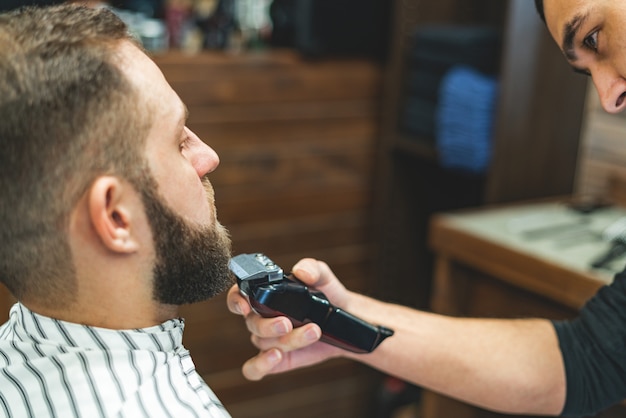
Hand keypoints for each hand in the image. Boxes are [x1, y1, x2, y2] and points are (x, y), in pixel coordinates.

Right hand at [227, 258, 349, 379]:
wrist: (345, 318)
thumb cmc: (328, 293)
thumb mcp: (323, 276)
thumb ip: (312, 268)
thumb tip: (301, 271)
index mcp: (266, 295)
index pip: (238, 295)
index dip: (236, 300)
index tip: (245, 305)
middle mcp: (262, 317)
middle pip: (251, 323)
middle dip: (268, 325)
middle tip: (287, 322)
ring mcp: (268, 339)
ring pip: (263, 343)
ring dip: (288, 339)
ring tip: (314, 331)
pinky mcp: (276, 360)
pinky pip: (255, 368)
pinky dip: (261, 365)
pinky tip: (277, 356)